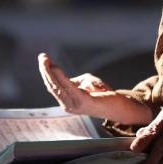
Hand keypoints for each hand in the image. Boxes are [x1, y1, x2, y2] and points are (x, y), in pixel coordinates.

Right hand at [37, 52, 152, 124]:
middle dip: (45, 71)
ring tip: (46, 61)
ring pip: (58, 86)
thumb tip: (64, 76)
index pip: (53, 86)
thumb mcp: (86, 82)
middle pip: (52, 86)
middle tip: (42, 57)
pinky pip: (69, 88)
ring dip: (50, 72)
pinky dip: (61, 77)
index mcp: (67, 101)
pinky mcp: (84, 102)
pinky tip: (56, 68)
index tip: (43, 59)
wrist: (121, 106)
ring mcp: (75, 105)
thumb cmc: (103, 95)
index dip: (46, 73)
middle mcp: (68, 105)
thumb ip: (74, 80)